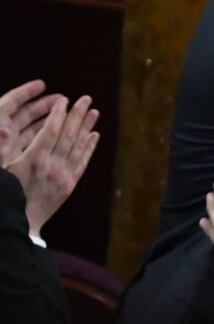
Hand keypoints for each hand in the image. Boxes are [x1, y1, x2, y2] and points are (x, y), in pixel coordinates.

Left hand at [0, 80, 62, 166]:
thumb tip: (5, 132)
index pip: (10, 103)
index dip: (25, 92)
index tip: (42, 85)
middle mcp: (2, 133)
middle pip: (23, 113)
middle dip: (42, 105)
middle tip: (62, 99)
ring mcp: (8, 145)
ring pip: (29, 126)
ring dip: (47, 119)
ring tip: (65, 114)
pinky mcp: (13, 156)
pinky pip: (31, 140)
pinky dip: (44, 134)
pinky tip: (58, 134)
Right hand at [4, 95, 99, 236]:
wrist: (20, 225)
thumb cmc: (6, 195)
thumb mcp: (3, 172)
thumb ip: (4, 150)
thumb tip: (4, 128)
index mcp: (33, 160)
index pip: (50, 130)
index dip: (58, 113)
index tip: (64, 99)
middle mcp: (51, 166)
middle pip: (68, 134)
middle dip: (77, 114)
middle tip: (86, 98)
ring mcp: (63, 175)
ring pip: (78, 146)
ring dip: (87, 126)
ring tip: (94, 111)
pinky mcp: (70, 184)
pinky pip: (83, 161)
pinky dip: (89, 146)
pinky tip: (94, 135)